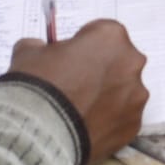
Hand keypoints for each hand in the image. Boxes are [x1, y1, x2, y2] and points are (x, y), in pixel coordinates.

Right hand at [6, 22, 149, 164]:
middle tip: (77, 83)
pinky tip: (87, 124)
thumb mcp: (28, 51)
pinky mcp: (134, 124)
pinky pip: (123, 117)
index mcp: (110, 36)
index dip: (85, 44)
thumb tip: (40, 49)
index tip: (72, 56)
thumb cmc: (38, 86)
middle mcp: (131, 63)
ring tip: (81, 108)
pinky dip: (110, 120)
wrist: (40, 132)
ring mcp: (136, 96)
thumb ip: (41, 46)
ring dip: (107, 95)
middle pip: (118, 60)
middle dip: (101, 69)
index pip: (102, 33)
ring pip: (124, 90)